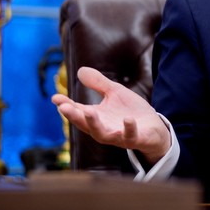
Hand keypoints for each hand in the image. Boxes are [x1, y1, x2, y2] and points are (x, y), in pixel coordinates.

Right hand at [52, 66, 170, 163]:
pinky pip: (130, 136)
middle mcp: (104, 129)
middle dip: (74, 116)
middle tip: (64, 108)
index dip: (66, 106)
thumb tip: (80, 70)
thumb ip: (98, 84)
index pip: (78, 112)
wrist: (154, 128)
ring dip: (94, 124)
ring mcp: (119, 136)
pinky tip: (127, 119)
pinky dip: (128, 129)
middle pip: (85, 125)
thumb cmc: (130, 111)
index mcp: (97, 118)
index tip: (55, 98)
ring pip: (103, 135)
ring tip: (89, 111)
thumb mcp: (114, 93)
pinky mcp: (135, 139)